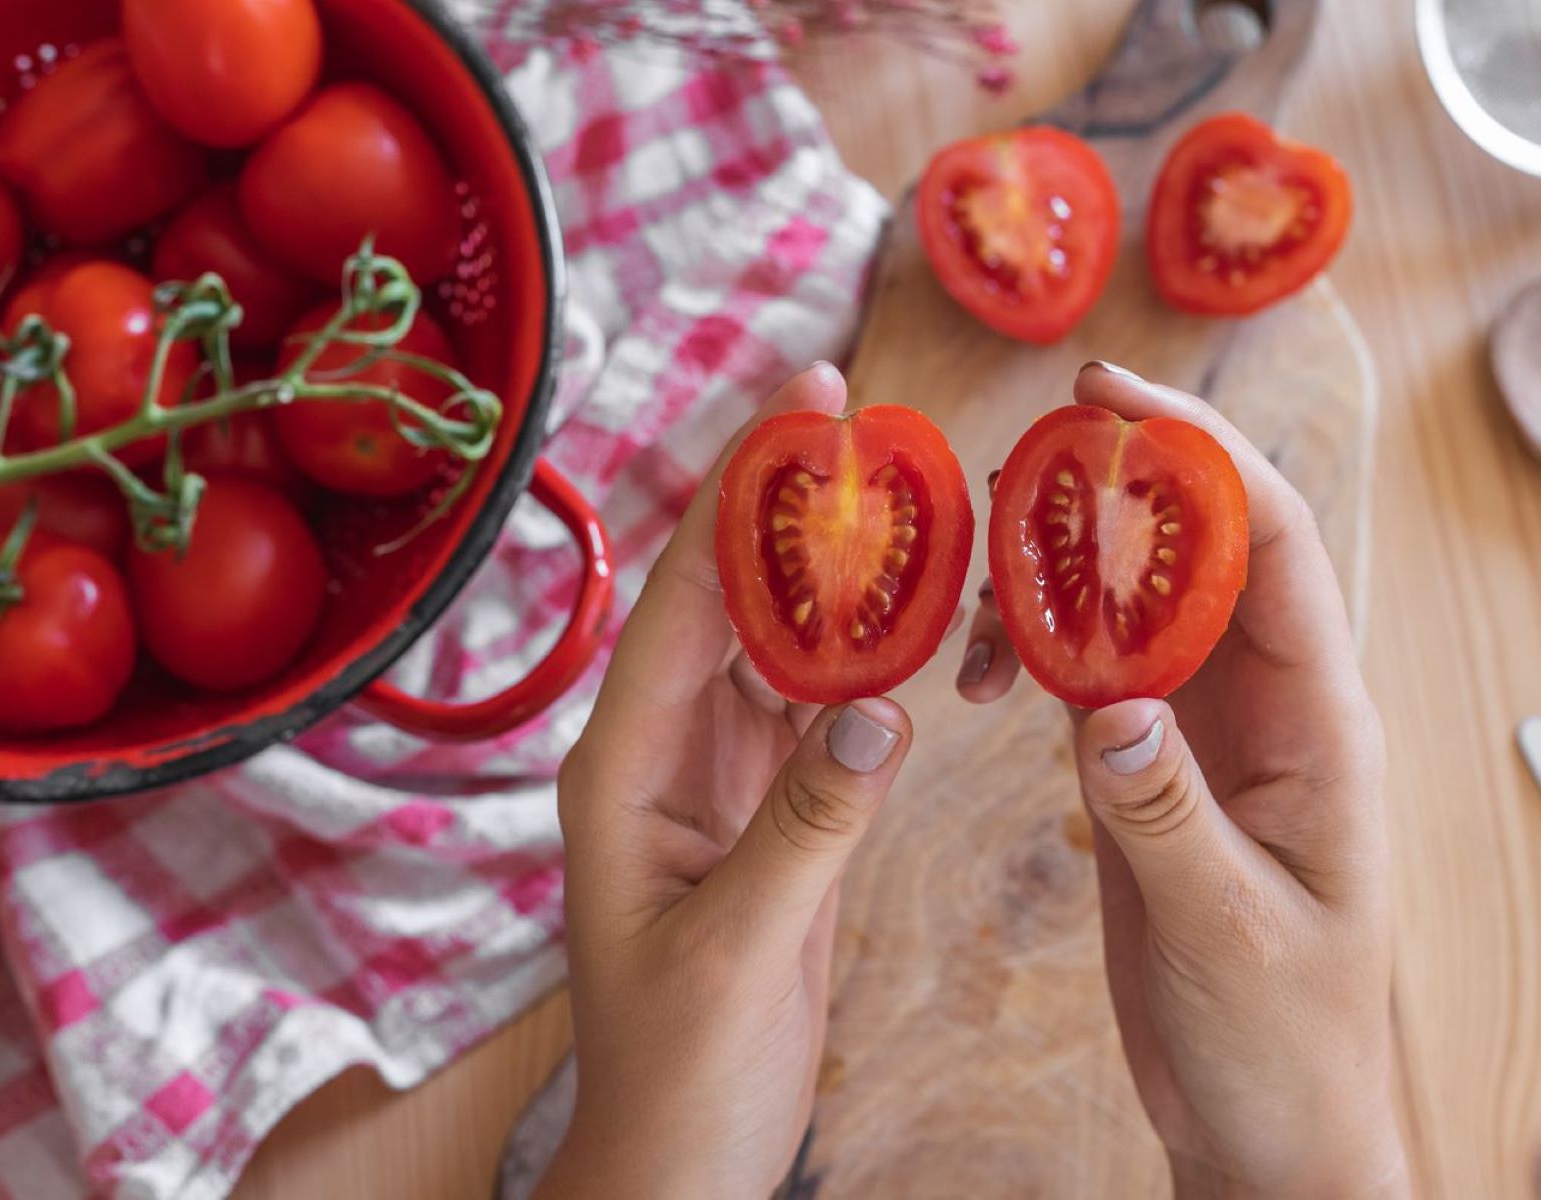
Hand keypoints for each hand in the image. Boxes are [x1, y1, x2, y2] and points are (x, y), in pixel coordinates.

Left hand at [538, 364, 914, 1199]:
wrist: (683, 1155)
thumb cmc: (680, 1069)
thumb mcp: (739, 947)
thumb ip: (808, 824)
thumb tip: (884, 707)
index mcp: (623, 767)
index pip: (683, 599)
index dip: (741, 493)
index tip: (801, 406)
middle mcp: (664, 754)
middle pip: (731, 600)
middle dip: (792, 509)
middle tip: (866, 427)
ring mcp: (719, 780)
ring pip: (782, 648)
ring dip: (838, 579)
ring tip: (904, 503)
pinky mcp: (771, 813)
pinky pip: (821, 713)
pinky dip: (867, 665)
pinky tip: (917, 625)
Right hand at [958, 362, 1407, 1197]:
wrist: (1266, 1120)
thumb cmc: (1284, 1038)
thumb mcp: (1232, 935)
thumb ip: (1170, 817)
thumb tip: (1110, 705)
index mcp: (1321, 723)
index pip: (1275, 546)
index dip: (1203, 455)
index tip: (1114, 398)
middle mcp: (1268, 705)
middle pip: (1200, 547)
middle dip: (1119, 483)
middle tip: (1021, 455)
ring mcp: (1205, 731)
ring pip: (1137, 600)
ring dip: (1063, 563)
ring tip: (981, 555)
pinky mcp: (1151, 767)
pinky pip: (1094, 669)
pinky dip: (1036, 645)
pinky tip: (983, 662)